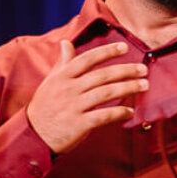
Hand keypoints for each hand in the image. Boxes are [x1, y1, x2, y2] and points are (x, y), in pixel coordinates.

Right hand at [24, 38, 150, 153]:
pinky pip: (103, 116)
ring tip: (144, 85)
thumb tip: (66, 42)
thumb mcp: (50, 82)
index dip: (106, 52)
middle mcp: (68, 89)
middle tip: (143, 69)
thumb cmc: (45, 106)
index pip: (87, 59)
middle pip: (101, 76)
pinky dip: (118, 113)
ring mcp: (73, 107)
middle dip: (125, 70)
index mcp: (62, 76)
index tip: (124, 47)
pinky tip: (130, 111)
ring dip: (127, 88)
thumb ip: (63, 63)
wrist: (33, 135)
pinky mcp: (78, 124)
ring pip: (105, 93)